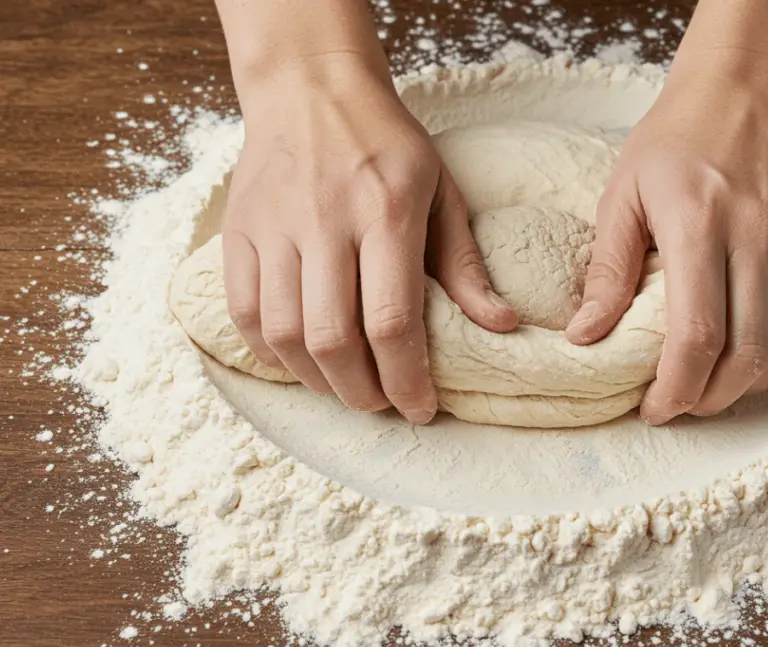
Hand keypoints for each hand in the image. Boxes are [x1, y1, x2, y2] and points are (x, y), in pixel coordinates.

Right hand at [221, 60, 515, 422]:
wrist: (310, 88)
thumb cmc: (386, 144)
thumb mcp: (441, 191)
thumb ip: (464, 263)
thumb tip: (499, 325)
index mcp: (385, 212)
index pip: (392, 320)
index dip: (407, 379)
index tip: (420, 408)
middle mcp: (325, 221)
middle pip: (333, 339)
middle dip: (362, 392)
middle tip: (382, 403)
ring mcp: (273, 226)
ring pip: (284, 334)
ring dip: (317, 380)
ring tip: (346, 386)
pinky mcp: (238, 230)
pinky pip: (244, 312)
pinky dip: (272, 352)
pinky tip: (301, 360)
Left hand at [566, 56, 767, 424]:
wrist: (747, 91)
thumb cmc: (674, 142)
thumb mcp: (622, 194)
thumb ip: (607, 270)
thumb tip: (584, 337)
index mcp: (699, 223)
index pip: (697, 333)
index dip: (677, 387)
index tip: (654, 408)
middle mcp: (758, 235)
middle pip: (746, 352)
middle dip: (710, 397)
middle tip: (681, 406)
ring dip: (750, 385)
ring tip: (713, 388)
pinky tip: (756, 360)